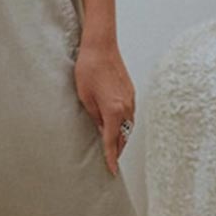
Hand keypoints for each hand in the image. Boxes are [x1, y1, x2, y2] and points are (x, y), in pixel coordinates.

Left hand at [72, 39, 135, 175]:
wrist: (101, 46)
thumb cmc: (88, 68)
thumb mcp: (85, 97)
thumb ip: (94, 116)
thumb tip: (100, 128)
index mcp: (113, 110)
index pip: (112, 141)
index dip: (111, 157)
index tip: (111, 169)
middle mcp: (126, 107)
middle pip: (124, 136)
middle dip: (118, 149)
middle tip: (111, 161)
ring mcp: (130, 99)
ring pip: (128, 125)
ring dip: (121, 136)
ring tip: (113, 146)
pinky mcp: (130, 92)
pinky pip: (129, 114)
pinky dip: (124, 124)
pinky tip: (116, 125)